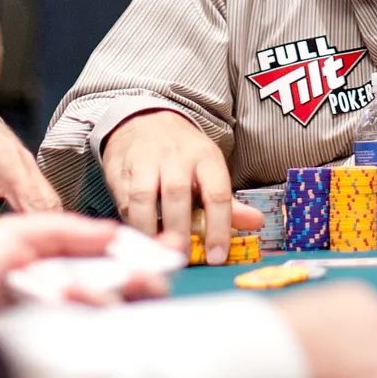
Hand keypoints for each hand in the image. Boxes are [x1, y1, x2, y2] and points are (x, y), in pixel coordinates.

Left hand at [0, 108, 62, 253]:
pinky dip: (51, 219)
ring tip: (47, 257)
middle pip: (31, 206)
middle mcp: (9, 161)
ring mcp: (27, 162)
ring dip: (49, 230)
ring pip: (49, 202)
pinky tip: (50, 238)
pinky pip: (51, 197)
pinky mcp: (37, 167)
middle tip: (31, 265)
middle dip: (32, 237)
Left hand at [0, 212, 170, 311]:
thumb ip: (64, 229)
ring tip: (108, 283)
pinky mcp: (55, 338)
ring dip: (114, 293)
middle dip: (142, 276)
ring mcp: (65, 315)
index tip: (169, 245)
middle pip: (123, 284)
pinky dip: (87, 308)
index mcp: (66, 259)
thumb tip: (112, 233)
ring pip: (109, 307)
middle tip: (149, 273)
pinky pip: (85, 327)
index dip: (144, 249)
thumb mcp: (15, 233)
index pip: (115, 254)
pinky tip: (80, 296)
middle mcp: (72, 288)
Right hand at [99, 109, 261, 263]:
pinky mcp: (120, 167)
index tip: (217, 257)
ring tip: (157, 250)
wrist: (147, 120)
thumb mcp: (210, 170)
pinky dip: (130, 221)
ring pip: (144, 196)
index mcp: (206, 157)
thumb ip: (229, 202)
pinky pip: (123, 198)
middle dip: (179, 229)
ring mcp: (145, 160)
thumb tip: (256, 223)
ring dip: (149, 228)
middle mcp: (176, 156)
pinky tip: (139, 235)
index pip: (217, 193)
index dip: (219, 228)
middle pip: (178, 194)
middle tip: (181, 257)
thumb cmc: (183, 154)